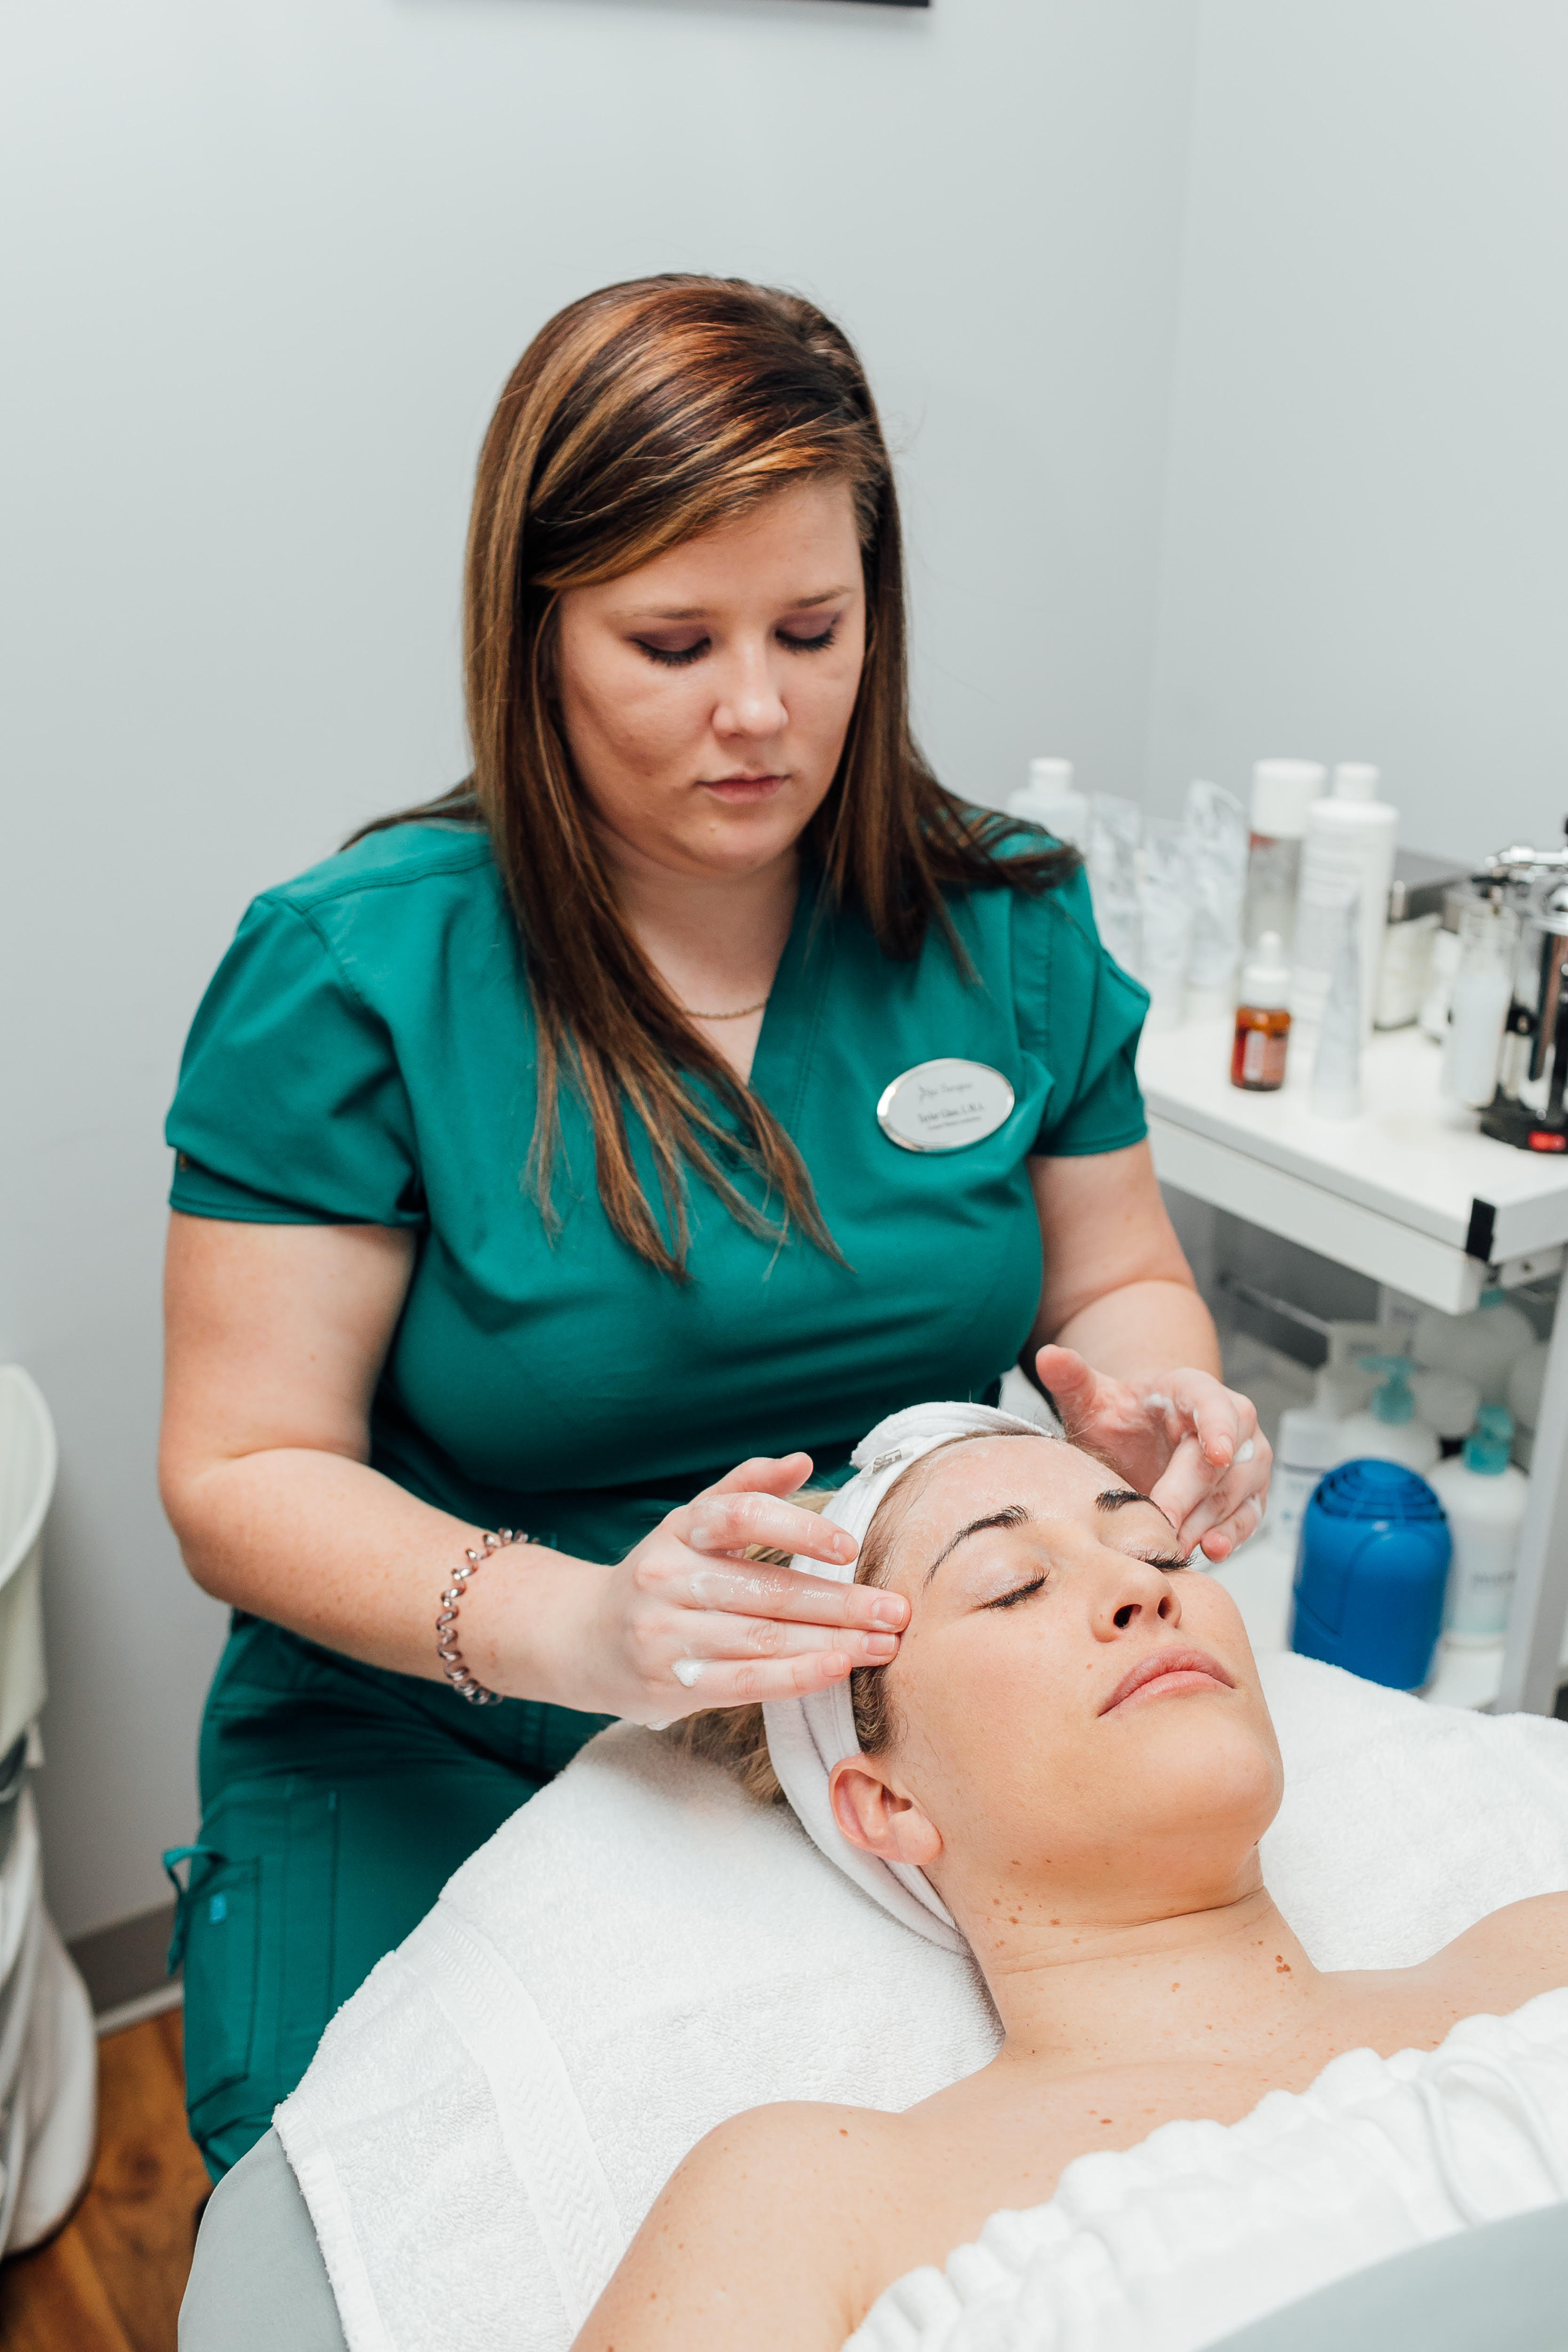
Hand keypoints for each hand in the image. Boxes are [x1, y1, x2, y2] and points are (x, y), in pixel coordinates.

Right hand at [576, 1453, 907, 1724]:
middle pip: (767, 1589)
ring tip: (882, 1644)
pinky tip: (837, 1669)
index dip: (798, 1527)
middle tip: (896, 1610)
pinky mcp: (670, 1682)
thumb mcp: (691, 1524)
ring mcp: (665, 1633)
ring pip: (762, 1639)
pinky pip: (744, 1681)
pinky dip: (795, 1676)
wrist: (585, 1639)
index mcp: (679, 1529)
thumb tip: (803, 1460)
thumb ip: (745, 1489)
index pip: (741, 1516)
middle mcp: (667, 1578)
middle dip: (840, 1602)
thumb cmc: (660, 1577)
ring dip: (831, 1643)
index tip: (849, 1546)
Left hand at [1034, 1346, 1270, 1560]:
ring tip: (1175, 1544)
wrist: (1142, 1437)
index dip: (1218, 1428)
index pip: (1215, 1406)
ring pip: (1237, 1494)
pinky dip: (1231, 1537)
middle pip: (1223, 1462)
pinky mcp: (1248, 1496)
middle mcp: (1235, 1423)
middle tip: (1161, 1522)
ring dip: (1207, 1522)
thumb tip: (1049, 1357)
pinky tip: (1210, 1551)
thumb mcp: (1093, 1397)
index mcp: (1197, 1391)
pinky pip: (1247, 1519)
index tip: (1216, 1452)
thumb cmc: (1121, 1415)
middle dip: (1191, 1495)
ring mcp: (1246, 1462)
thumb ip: (1072, 1377)